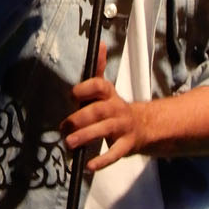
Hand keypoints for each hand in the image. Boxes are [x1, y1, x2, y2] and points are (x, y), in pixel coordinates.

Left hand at [62, 43, 144, 172]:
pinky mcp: (126, 145)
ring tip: (69, 144)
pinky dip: (102, 161)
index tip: (72, 96)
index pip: (99, 86)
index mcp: (109, 94)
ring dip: (86, 136)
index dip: (85, 89)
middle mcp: (116, 108)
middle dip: (80, 118)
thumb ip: (99, 68)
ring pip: (105, 130)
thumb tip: (99, 42)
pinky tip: (88, 166)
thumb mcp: (107, 89)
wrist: (145, 127)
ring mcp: (122, 127)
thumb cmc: (115, 107)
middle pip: (98, 110)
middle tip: (64, 127)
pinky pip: (115, 153)